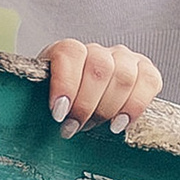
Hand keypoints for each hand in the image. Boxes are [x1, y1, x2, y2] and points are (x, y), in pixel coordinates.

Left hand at [40, 39, 162, 137]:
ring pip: (124, 76)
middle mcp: (98, 51)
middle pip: (100, 69)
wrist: (83, 107)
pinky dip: (136, 105)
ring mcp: (125, 59)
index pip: (70, 54)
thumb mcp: (43, 101)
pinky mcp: (146, 72)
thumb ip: (37, 102)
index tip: (58, 114)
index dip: (65, 83)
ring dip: (109, 108)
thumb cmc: (61, 107)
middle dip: (86, 105)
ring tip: (96, 128)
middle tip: (74, 128)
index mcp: (69, 51)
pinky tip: (121, 124)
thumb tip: (30, 120)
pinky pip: (149, 81)